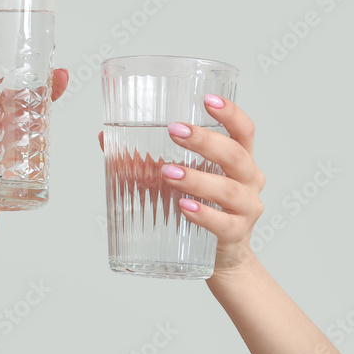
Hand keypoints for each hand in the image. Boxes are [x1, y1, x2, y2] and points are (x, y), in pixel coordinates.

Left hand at [97, 95, 263, 273]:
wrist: (222, 255)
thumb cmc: (199, 204)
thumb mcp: (178, 177)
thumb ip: (144, 157)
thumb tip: (105, 136)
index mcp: (239, 159)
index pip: (243, 130)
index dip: (230, 113)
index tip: (206, 99)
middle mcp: (248, 180)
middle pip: (235, 155)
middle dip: (205, 141)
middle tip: (174, 130)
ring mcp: (246, 208)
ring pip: (228, 189)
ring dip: (196, 179)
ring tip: (167, 173)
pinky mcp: (236, 234)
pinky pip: (223, 224)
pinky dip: (203, 215)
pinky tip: (184, 207)